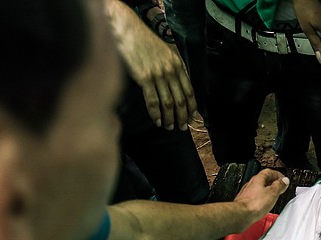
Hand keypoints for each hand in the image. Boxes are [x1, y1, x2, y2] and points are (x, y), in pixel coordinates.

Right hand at [113, 6, 196, 129]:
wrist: (127, 31)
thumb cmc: (144, 42)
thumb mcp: (165, 52)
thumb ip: (172, 68)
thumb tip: (177, 86)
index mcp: (177, 64)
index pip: (189, 90)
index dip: (192, 107)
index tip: (193, 117)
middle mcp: (170, 70)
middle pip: (180, 99)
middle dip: (183, 116)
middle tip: (182, 127)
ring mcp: (158, 74)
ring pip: (168, 103)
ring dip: (170, 118)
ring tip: (170, 127)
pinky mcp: (144, 78)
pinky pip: (153, 101)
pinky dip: (156, 114)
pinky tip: (157, 121)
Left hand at [233, 170, 289, 227]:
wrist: (242, 214)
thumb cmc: (254, 204)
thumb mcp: (273, 193)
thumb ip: (279, 185)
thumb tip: (284, 181)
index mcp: (258, 179)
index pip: (269, 172)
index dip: (278, 175)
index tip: (284, 180)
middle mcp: (251, 184)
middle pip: (263, 180)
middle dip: (272, 183)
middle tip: (280, 187)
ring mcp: (247, 193)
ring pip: (259, 189)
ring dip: (267, 191)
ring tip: (273, 196)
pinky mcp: (245, 202)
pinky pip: (255, 197)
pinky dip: (261, 199)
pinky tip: (264, 204)